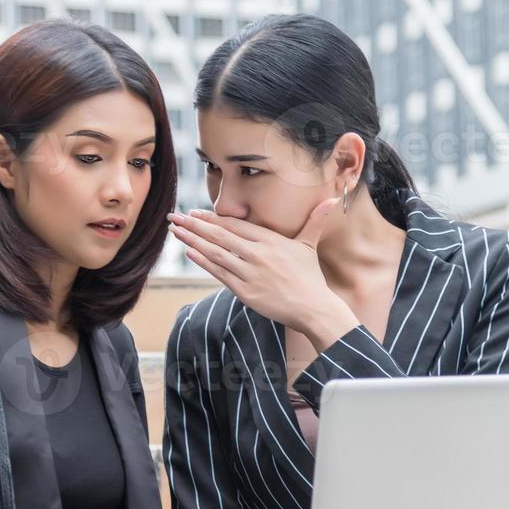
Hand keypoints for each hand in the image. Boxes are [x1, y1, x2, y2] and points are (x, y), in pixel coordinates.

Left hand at [169, 198, 352, 339]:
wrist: (314, 308)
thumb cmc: (310, 278)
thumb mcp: (309, 246)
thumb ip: (315, 221)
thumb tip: (333, 200)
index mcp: (271, 240)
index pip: (235, 225)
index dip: (213, 218)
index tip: (195, 212)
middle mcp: (258, 254)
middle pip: (220, 235)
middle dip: (195, 225)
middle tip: (175, 217)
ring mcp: (250, 273)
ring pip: (215, 253)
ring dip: (193, 241)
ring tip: (176, 232)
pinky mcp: (245, 291)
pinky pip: (219, 274)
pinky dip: (204, 262)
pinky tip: (191, 252)